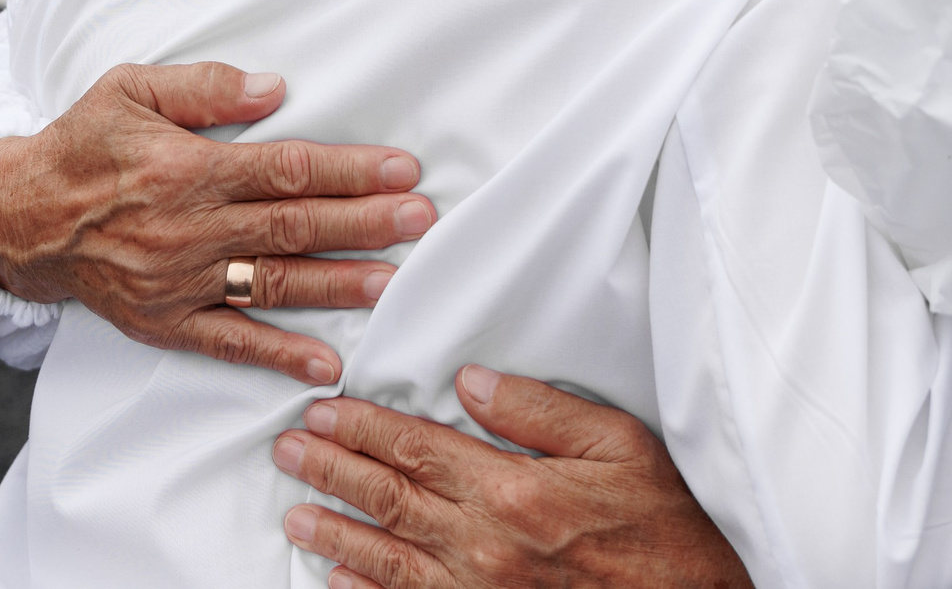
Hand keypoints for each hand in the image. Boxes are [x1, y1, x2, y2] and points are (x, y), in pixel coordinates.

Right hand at [0, 62, 434, 385]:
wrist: (19, 218)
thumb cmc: (83, 146)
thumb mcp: (130, 90)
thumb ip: (204, 87)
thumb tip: (275, 88)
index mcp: (187, 170)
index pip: (284, 168)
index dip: (347, 169)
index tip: (400, 169)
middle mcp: (188, 229)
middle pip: (292, 226)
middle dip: (362, 223)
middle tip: (420, 220)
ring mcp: (179, 282)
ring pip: (272, 284)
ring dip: (337, 283)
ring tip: (393, 281)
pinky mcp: (166, 322)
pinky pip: (229, 342)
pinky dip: (277, 355)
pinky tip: (324, 362)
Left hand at [275, 366, 750, 588]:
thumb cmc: (664, 525)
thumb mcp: (619, 445)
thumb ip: (539, 410)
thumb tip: (471, 382)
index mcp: (513, 490)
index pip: (417, 448)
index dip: (363, 427)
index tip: (324, 411)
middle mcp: (485, 545)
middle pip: (389, 499)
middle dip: (332, 470)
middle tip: (288, 449)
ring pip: (387, 559)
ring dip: (335, 532)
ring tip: (294, 513)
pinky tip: (336, 580)